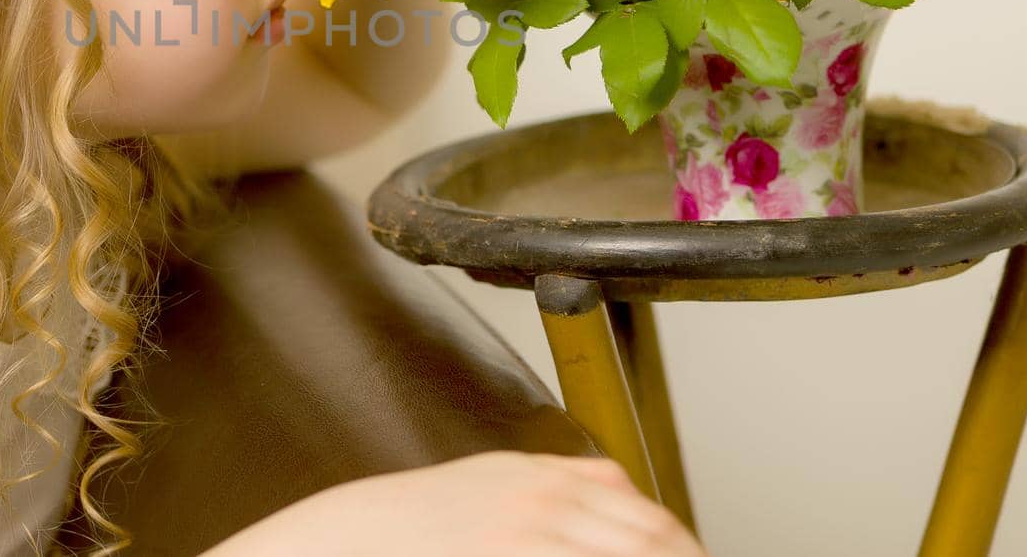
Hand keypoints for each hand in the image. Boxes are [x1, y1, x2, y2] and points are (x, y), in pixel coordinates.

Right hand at [203, 451, 709, 556]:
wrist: (343, 540)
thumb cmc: (412, 522)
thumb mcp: (489, 480)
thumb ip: (552, 479)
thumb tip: (612, 484)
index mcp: (540, 478)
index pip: (643, 513)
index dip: (683, 546)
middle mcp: (539, 501)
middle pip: (647, 538)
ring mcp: (524, 537)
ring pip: (622, 552)